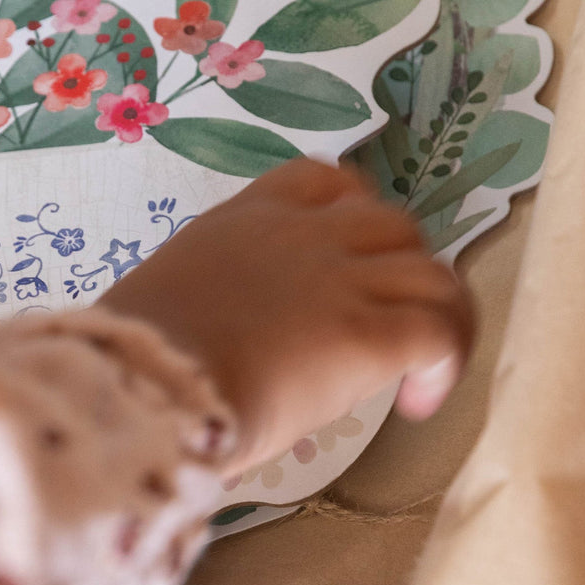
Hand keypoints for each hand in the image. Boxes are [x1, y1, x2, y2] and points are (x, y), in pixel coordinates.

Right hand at [99, 159, 472, 473]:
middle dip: (398, 268)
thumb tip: (231, 326)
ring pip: (431, 271)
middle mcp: (302, 236)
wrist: (146, 387)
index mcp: (248, 220)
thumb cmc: (139, 354)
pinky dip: (446, 364)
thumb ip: (217, 289)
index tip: (349, 257)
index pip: (322, 180)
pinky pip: (441, 330)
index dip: (353, 211)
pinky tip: (417, 404)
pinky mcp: (365, 334)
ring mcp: (339, 280)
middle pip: (391, 223)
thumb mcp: (176, 294)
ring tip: (419, 367)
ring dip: (437, 315)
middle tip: (381, 320)